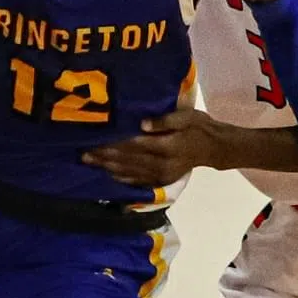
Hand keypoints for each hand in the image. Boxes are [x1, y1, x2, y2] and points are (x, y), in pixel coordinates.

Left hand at [82, 109, 220, 186]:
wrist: (214, 148)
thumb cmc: (199, 127)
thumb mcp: (186, 116)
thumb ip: (164, 120)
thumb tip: (141, 124)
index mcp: (167, 146)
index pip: (134, 144)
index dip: (113, 143)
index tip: (95, 140)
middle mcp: (162, 164)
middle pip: (128, 160)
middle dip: (104, 157)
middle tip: (83, 153)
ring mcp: (161, 175)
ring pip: (130, 172)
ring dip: (108, 168)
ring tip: (90, 163)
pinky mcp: (162, 181)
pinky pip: (138, 181)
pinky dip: (122, 178)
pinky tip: (108, 175)